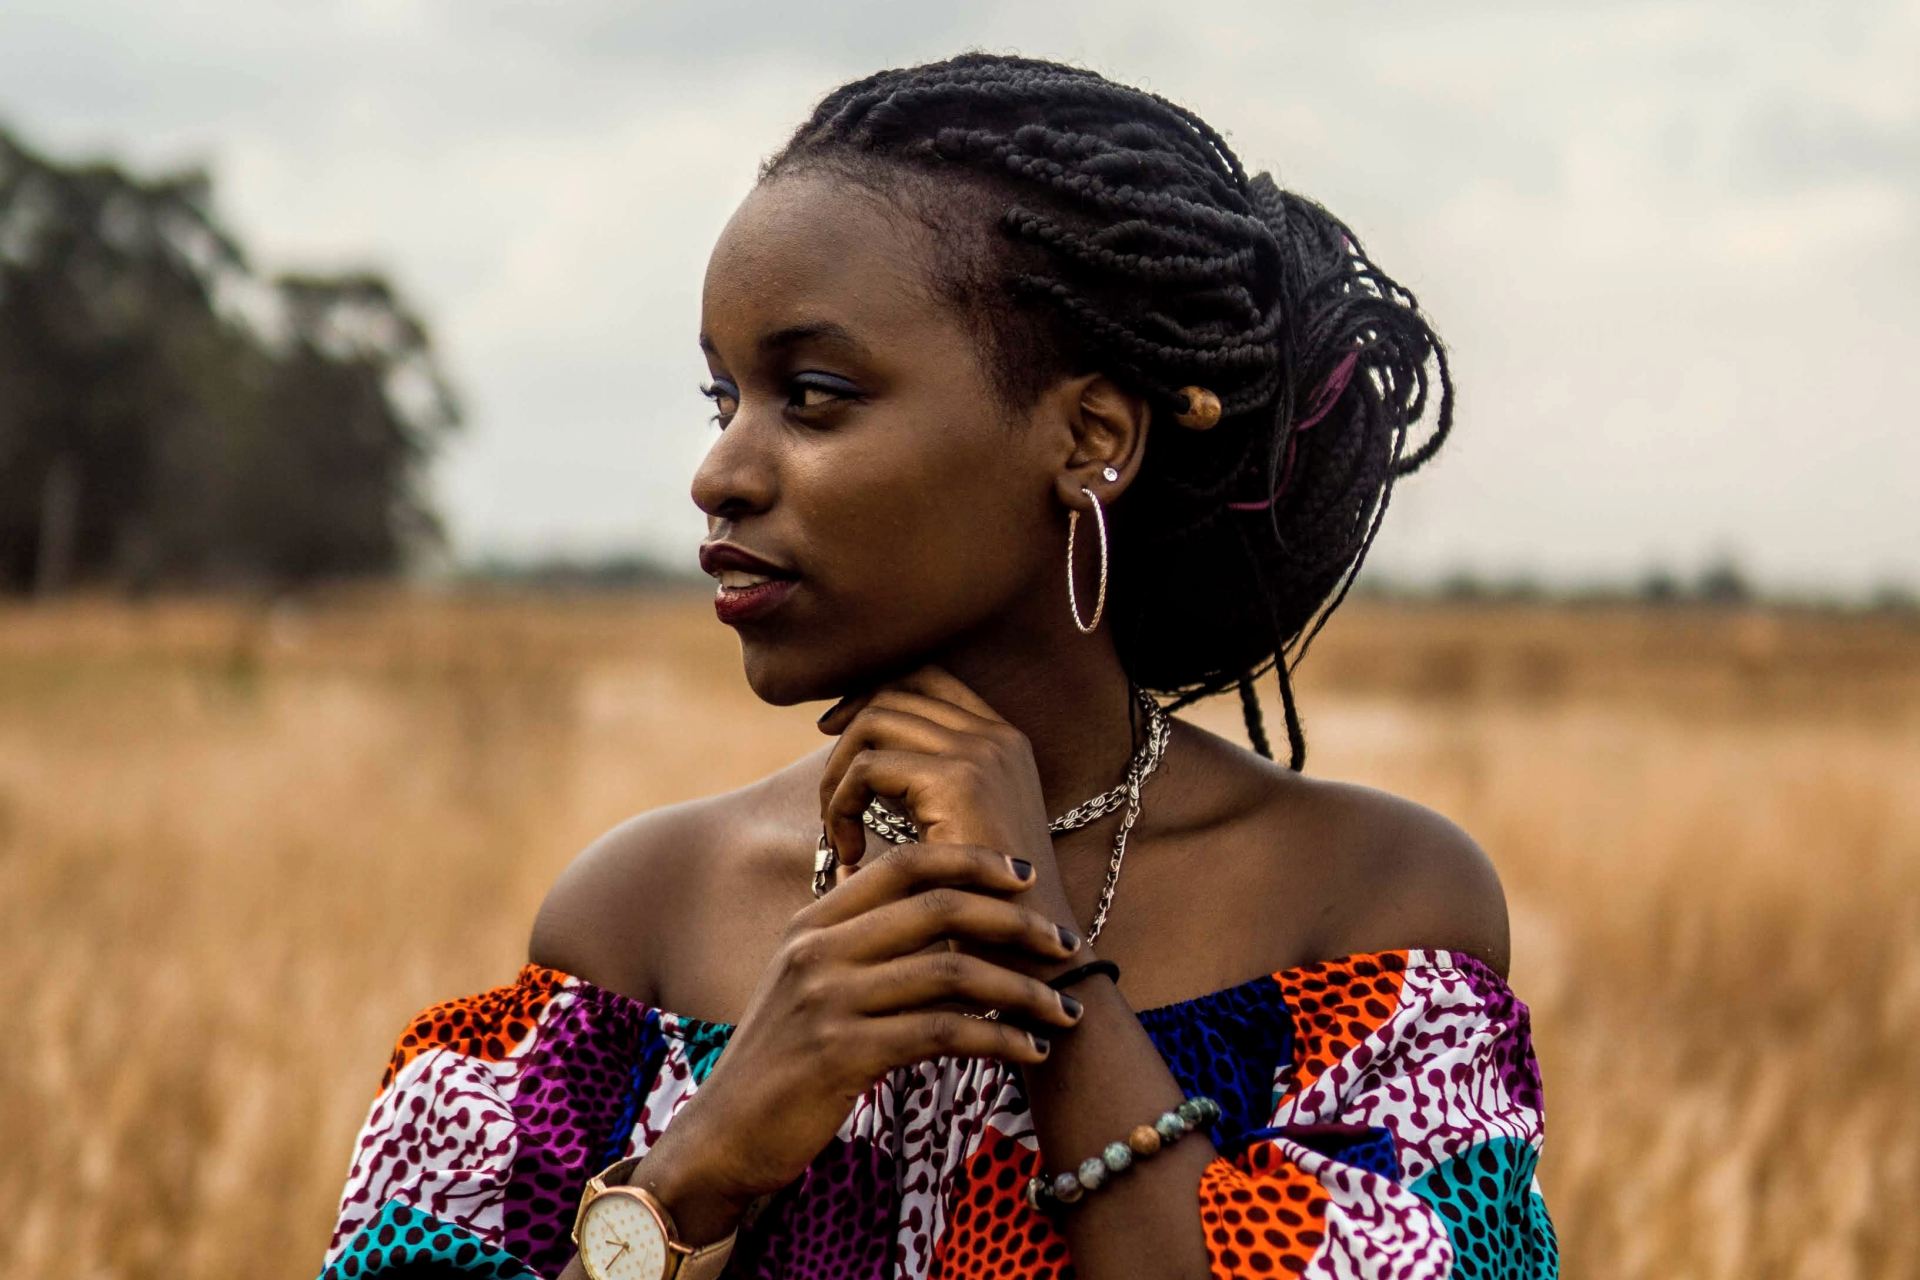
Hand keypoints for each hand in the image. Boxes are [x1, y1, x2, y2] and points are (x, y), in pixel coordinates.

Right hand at [668, 840, 1084, 1204]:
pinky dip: (998, 1039)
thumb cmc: (783, 1063)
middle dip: (1016, 922)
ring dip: (1022, 990)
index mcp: (815, 922)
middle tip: (1067, 944)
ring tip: (1064, 1009)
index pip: (907, 863)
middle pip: (939, 907)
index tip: (1026, 877)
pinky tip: (1030, 1051)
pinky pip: (942, 1034)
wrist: (722, 1137)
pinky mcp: (841, 1054)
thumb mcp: (810, 986)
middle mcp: (817, 949)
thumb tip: (946, 915)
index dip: (973, 861)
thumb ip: (864, 946)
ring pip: (952, 972)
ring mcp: (827, 999)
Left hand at [812, 664, 1078, 933]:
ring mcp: (981, 752)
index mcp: (1004, 740)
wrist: (1031, 954)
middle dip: (846, 731)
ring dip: (838, 774)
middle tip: (827, 792)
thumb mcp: (955, 827)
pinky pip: (867, 766)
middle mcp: (997, 735)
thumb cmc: (985, 906)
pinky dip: (840, 805)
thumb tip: (856, 746)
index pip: (926, 677)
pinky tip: (848, 851)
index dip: (872, 693)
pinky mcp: (957, 780)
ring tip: (837, 829)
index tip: (833, 731)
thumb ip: (921, 781)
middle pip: (894, 690)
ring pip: (873, 721)